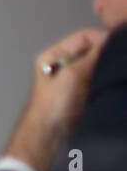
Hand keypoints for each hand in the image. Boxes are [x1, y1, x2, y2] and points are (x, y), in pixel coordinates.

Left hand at [3, 28, 106, 170]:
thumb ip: (92, 55)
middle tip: (119, 57)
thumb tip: (111, 39)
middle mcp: (63, 64)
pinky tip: (113, 79)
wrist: (51, 133)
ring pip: (98, 63)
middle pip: (93, 50)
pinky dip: (108, 76)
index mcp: (53, 56)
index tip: (117, 44)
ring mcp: (74, 78)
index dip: (101, 39)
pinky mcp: (84, 91)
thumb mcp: (73, 74)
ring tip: (116, 70)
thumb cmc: (53, 105)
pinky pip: (100, 77)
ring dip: (108, 65)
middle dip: (107, 52)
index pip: (84, 37)